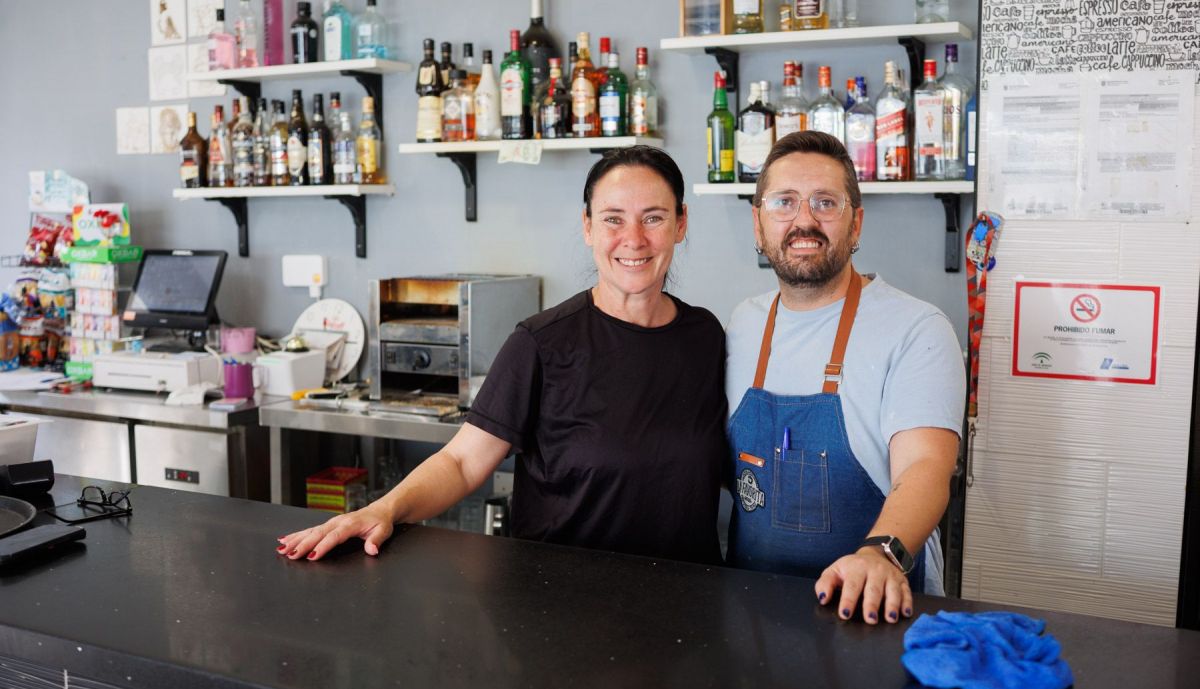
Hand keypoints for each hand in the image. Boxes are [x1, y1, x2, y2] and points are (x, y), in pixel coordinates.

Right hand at [276, 503, 394, 560]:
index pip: (334, 536)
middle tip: (290, 555)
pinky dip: (296, 535)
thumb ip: (376, 540)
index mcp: (350, 524)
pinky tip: (284, 540)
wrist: (380, 511)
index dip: (323, 546)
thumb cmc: (380, 522)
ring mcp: (331, 523)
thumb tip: (372, 550)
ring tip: (282, 549)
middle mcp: (337, 522)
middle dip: (303, 545)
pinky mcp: (327, 525)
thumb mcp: (384, 531)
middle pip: (317, 534)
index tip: (312, 556)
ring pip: (310, 532)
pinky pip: (310, 530)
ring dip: (295, 540)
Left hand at [814, 546, 912, 624]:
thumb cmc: (851, 569)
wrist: (874, 555)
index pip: (851, 585)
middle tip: (870, 620)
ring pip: (892, 591)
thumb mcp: (834, 571)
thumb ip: (825, 584)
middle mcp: (875, 570)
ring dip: (892, 605)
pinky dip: (907, 603)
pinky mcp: (902, 581)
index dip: (848, 600)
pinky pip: (907, 592)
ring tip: (890, 619)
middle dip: (872, 605)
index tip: (845, 614)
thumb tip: (823, 598)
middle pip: (873, 589)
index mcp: (856, 568)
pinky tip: (905, 614)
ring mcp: (890, 575)